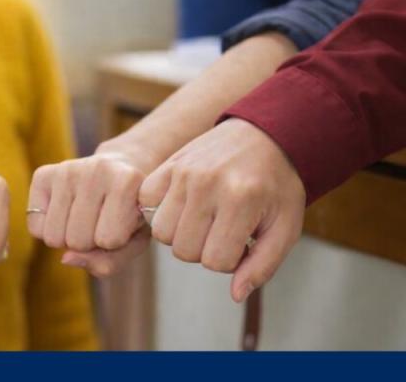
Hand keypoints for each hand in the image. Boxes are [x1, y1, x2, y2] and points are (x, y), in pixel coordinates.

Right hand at [27, 150, 153, 276]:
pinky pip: (35, 227)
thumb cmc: (129, 212)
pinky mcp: (42, 174)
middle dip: (88, 242)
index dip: (114, 242)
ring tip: (83, 218)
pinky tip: (64, 211)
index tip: (123, 223)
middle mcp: (96, 169)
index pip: (109, 240)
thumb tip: (65, 258)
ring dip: (67, 238)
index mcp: (127, 181)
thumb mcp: (134, 241)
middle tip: (100, 221)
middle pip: (77, 241)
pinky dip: (48, 229)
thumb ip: (109, 262)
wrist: (121, 168)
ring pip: (53, 237)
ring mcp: (66, 170)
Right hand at [139, 118, 304, 301]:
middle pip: (184, 251)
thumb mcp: (285, 227)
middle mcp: (207, 185)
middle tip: (221, 231)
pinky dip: (159, 212)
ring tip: (202, 220)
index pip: (215, 261)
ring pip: (161, 233)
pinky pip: (145, 205)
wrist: (265, 135)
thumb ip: (263, 264)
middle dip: (203, 250)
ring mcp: (183, 173)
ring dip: (180, 235)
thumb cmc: (276, 186)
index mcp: (242, 201)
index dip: (230, 261)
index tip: (242, 243)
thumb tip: (235, 294)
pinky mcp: (167, 165)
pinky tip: (183, 206)